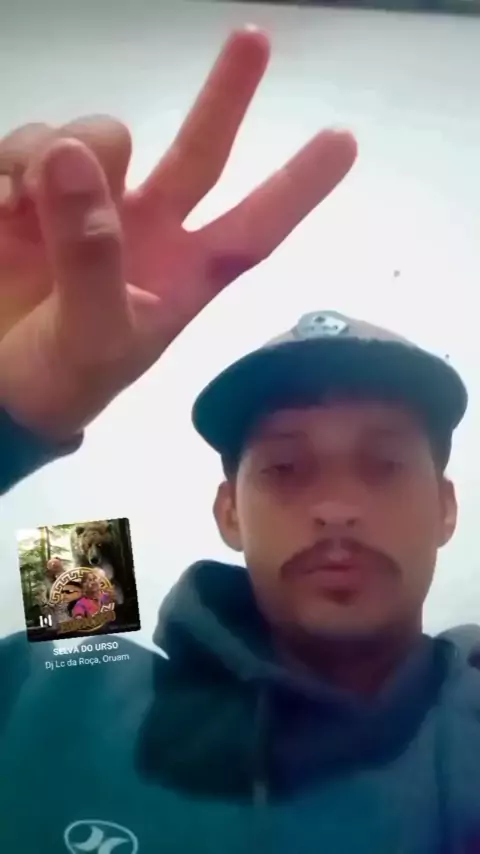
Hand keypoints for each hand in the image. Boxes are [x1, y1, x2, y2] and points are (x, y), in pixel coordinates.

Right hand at [0, 28, 356, 441]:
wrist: (1, 386)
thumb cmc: (63, 379)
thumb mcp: (91, 336)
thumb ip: (90, 257)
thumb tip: (74, 158)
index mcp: (183, 274)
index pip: (251, 226)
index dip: (295, 187)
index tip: (343, 141)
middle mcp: (146, 230)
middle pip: (198, 153)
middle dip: (226, 97)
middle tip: (255, 38)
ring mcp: (88, 209)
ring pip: (97, 138)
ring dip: (61, 150)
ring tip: (23, 199)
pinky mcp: (32, 198)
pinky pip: (28, 147)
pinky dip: (11, 161)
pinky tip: (1, 201)